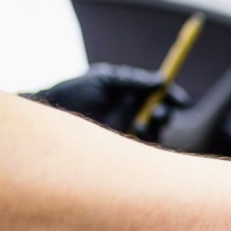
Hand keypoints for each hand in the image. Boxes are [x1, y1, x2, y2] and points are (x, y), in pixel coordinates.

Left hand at [28, 63, 190, 136]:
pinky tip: (128, 136)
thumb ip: (133, 80)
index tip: (180, 101)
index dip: (173, 97)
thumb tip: (161, 80)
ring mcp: (127, 131)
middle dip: (164, 113)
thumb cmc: (72, 92)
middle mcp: (132, 111)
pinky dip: (140, 142)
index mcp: (130, 92)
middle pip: (162, 114)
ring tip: (137, 125)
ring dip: (151, 128)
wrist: (49, 115)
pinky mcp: (121, 149)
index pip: (160, 94)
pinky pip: (141, 150)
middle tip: (158, 114)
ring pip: (154, 132)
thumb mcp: (104, 79)